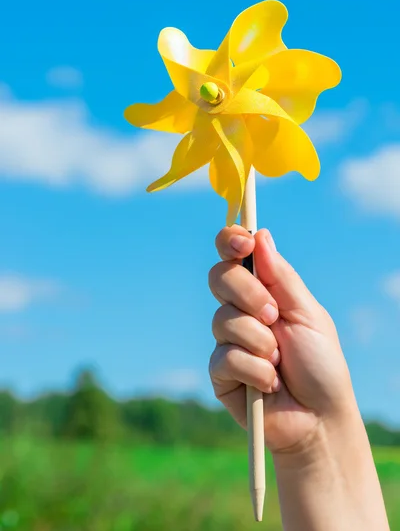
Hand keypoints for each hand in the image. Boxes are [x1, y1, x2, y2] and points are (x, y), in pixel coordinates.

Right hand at [208, 225, 356, 454]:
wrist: (318, 418)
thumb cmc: (320, 364)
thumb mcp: (308, 314)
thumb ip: (281, 276)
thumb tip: (260, 235)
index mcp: (264, 291)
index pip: (234, 255)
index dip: (231, 241)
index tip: (242, 242)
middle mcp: (241, 310)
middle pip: (219, 277)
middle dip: (247, 294)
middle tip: (273, 315)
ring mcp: (228, 340)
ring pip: (223, 319)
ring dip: (259, 341)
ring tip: (279, 361)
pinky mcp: (220, 371)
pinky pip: (225, 356)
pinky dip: (255, 370)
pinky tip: (270, 384)